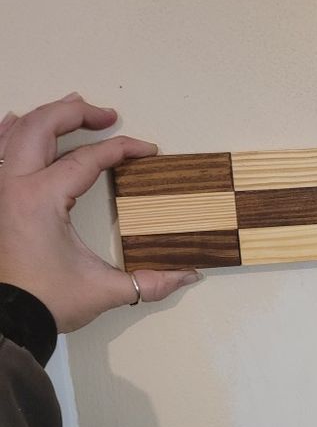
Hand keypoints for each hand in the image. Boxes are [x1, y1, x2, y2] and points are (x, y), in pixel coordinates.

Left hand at [0, 93, 199, 331]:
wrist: (10, 319)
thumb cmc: (47, 302)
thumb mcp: (105, 290)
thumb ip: (150, 281)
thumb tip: (189, 275)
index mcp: (41, 199)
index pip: (87, 159)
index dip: (122, 149)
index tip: (147, 150)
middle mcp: (14, 186)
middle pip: (43, 126)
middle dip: (78, 113)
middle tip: (108, 116)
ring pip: (16, 131)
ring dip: (46, 115)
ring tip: (72, 107)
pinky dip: (10, 131)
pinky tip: (18, 121)